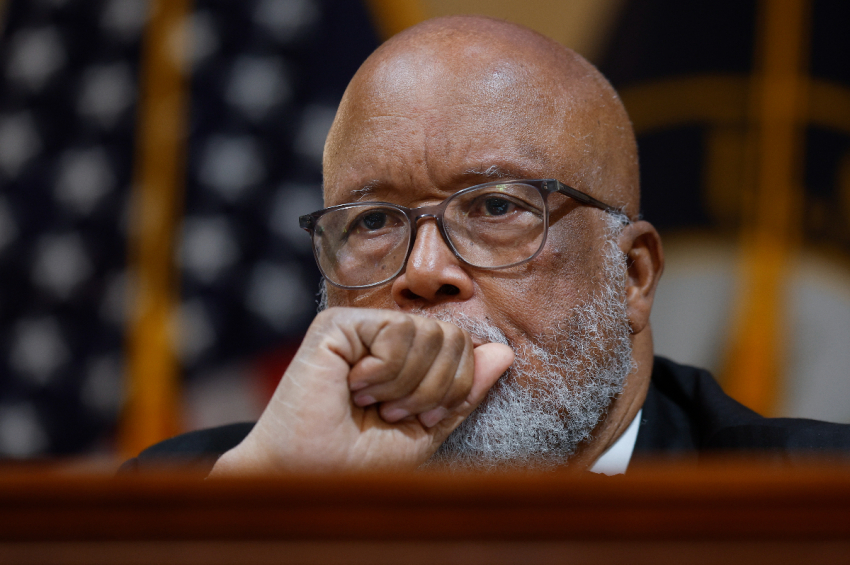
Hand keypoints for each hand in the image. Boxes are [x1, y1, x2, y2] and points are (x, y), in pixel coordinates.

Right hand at [208, 307, 513, 474]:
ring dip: (405, 384)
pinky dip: (382, 373)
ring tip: (372, 403)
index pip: (464, 345)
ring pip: (428, 333)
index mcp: (409, 356)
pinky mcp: (339, 323)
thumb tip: (504, 353)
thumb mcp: (427, 429)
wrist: (312, 475)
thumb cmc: (361, 458)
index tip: (421, 417)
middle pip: (452, 335)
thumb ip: (464, 392)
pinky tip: (353, 386)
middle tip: (393, 412)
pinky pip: (396, 333)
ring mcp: (363, 325)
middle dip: (433, 387)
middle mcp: (387, 333)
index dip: (456, 385)